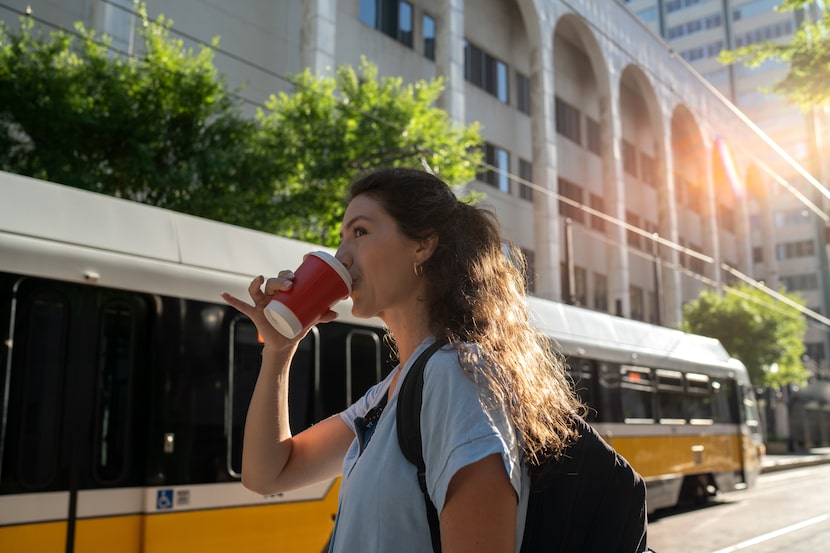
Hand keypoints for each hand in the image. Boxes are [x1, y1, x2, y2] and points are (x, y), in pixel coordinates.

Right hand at [221, 272, 337, 351]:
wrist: (286, 342)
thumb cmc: (297, 325)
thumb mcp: (310, 319)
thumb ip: (322, 314)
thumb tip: (337, 313)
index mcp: (284, 292)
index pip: (283, 277)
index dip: (286, 273)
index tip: (294, 274)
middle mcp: (271, 295)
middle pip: (272, 282)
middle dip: (278, 279)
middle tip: (289, 284)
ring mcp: (262, 303)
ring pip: (257, 289)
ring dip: (257, 283)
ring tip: (261, 279)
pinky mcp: (255, 314)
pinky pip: (241, 306)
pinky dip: (232, 300)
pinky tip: (224, 294)